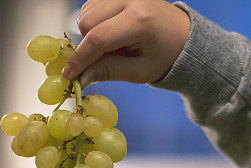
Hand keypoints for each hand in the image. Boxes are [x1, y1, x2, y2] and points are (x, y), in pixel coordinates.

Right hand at [63, 0, 189, 86]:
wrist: (182, 37)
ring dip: (90, 34)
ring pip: (86, 13)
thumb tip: (80, 77)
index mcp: (140, 20)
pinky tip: (110, 33)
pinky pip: (92, 6)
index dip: (80, 58)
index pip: (99, 38)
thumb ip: (108, 71)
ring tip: (113, 46)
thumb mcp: (139, 71)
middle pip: (87, 23)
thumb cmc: (164, 56)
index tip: (69, 74)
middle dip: (87, 46)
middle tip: (101, 61)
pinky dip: (94, 23)